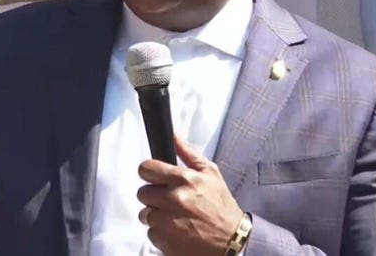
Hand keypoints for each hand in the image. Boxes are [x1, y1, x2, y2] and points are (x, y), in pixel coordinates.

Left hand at [137, 136, 244, 255]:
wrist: (232, 241)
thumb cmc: (221, 206)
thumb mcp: (210, 173)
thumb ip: (188, 153)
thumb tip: (173, 134)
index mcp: (185, 179)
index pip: (147, 169)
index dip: (149, 173)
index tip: (154, 178)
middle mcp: (175, 199)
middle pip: (142, 193)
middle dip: (154, 196)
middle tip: (169, 201)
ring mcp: (169, 222)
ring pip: (145, 214)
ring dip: (157, 216)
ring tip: (175, 218)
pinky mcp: (166, 241)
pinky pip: (151, 233)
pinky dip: (161, 234)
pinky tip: (177, 231)